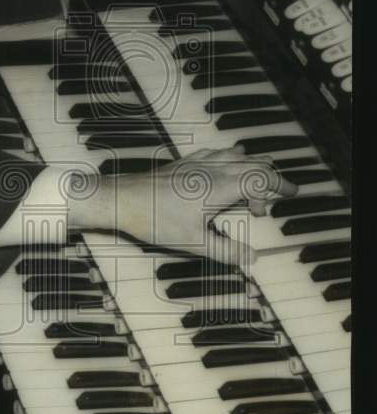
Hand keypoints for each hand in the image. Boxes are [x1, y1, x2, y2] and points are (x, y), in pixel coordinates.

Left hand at [108, 145, 296, 263]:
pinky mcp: (184, 162)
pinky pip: (218, 153)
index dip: (280, 186)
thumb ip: (225, 252)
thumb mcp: (194, 243)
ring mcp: (198, 162)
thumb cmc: (155, 220)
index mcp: (221, 186)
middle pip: (254, 163)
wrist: (121, 199)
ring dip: (253, 167)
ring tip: (257, 187)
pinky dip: (232, 159)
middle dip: (272, 177)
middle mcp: (213, 168)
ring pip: (237, 155)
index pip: (262, 178)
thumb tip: (251, 260)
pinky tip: (227, 167)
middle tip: (283, 193)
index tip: (291, 196)